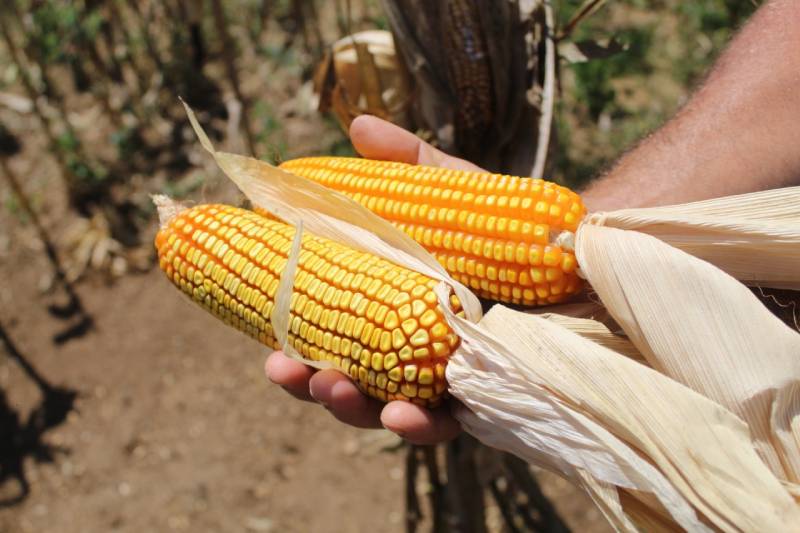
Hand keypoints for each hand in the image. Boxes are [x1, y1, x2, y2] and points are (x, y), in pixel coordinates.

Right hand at [264, 115, 477, 444]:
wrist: (579, 254)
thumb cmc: (503, 228)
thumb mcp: (451, 189)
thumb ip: (407, 162)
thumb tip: (357, 125)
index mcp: (389, 313)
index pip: (332, 339)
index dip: (294, 347)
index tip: (265, 345)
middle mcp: (412, 354)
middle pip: (350, 381)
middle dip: (313, 383)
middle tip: (284, 370)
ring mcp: (447, 382)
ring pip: (387, 410)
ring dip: (351, 407)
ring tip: (331, 387)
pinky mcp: (487, 400)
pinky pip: (450, 425)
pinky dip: (421, 423)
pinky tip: (403, 412)